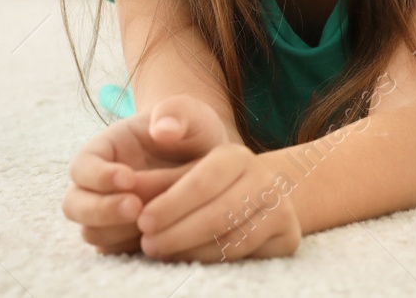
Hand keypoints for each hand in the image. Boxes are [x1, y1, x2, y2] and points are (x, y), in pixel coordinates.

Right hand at [62, 94, 229, 255]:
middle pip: (74, 206)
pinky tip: (161, 237)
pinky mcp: (122, 238)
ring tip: (155, 221)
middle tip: (136, 207)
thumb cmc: (191, 133)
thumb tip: (162, 129)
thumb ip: (176, 113)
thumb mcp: (190, 115)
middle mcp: (96, 186)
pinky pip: (115, 252)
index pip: (82, 167)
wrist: (203, 161)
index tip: (129, 177)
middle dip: (102, 210)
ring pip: (93, 233)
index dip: (99, 175)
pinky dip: (133, 248)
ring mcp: (106, 215)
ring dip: (120, 230)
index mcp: (102, 151)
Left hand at [135, 143, 302, 261]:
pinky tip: (188, 260)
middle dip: (178, 231)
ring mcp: (280, 207)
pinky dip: (213, 259)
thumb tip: (127, 185)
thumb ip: (158, 178)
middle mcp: (263, 177)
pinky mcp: (288, 236)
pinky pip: (246, 253)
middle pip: (218, 211)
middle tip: (147, 244)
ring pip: (232, 236)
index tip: (142, 219)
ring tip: (162, 252)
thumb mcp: (186, 172)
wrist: (261, 197)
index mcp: (236, 155)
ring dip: (192, 249)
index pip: (202, 179)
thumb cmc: (210, 184)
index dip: (171, 202)